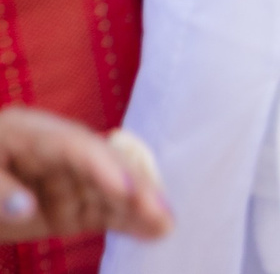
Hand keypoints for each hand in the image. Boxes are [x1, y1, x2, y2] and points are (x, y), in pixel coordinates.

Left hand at [0, 110, 171, 243]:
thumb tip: (28, 207)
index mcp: (29, 132)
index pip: (73, 146)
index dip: (101, 166)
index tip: (125, 189)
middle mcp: (55, 153)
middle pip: (101, 166)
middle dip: (133, 188)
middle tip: (160, 209)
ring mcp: (62, 180)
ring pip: (107, 192)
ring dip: (138, 208)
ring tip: (167, 224)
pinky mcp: (63, 207)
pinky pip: (99, 213)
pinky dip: (125, 222)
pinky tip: (153, 230)